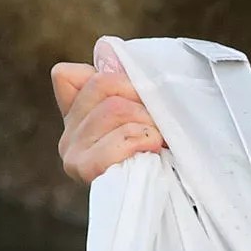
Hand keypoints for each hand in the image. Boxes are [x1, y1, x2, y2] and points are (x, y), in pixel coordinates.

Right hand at [50, 41, 166, 184]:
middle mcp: (69, 136)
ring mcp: (72, 154)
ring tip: (159, 141)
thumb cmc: (169, 154)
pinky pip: (119, 136)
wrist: (183, 201)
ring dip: (149, 123)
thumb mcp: (151, 111)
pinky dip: (144, 140)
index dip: (113, 80)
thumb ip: (126, 82)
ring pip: (115, 108)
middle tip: (159, 125)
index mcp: (78, 117)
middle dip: (141, 99)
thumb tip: (107, 49)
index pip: (67, 76)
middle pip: (103, 84)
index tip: (140, 102)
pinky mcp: (85, 169)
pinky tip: (154, 152)